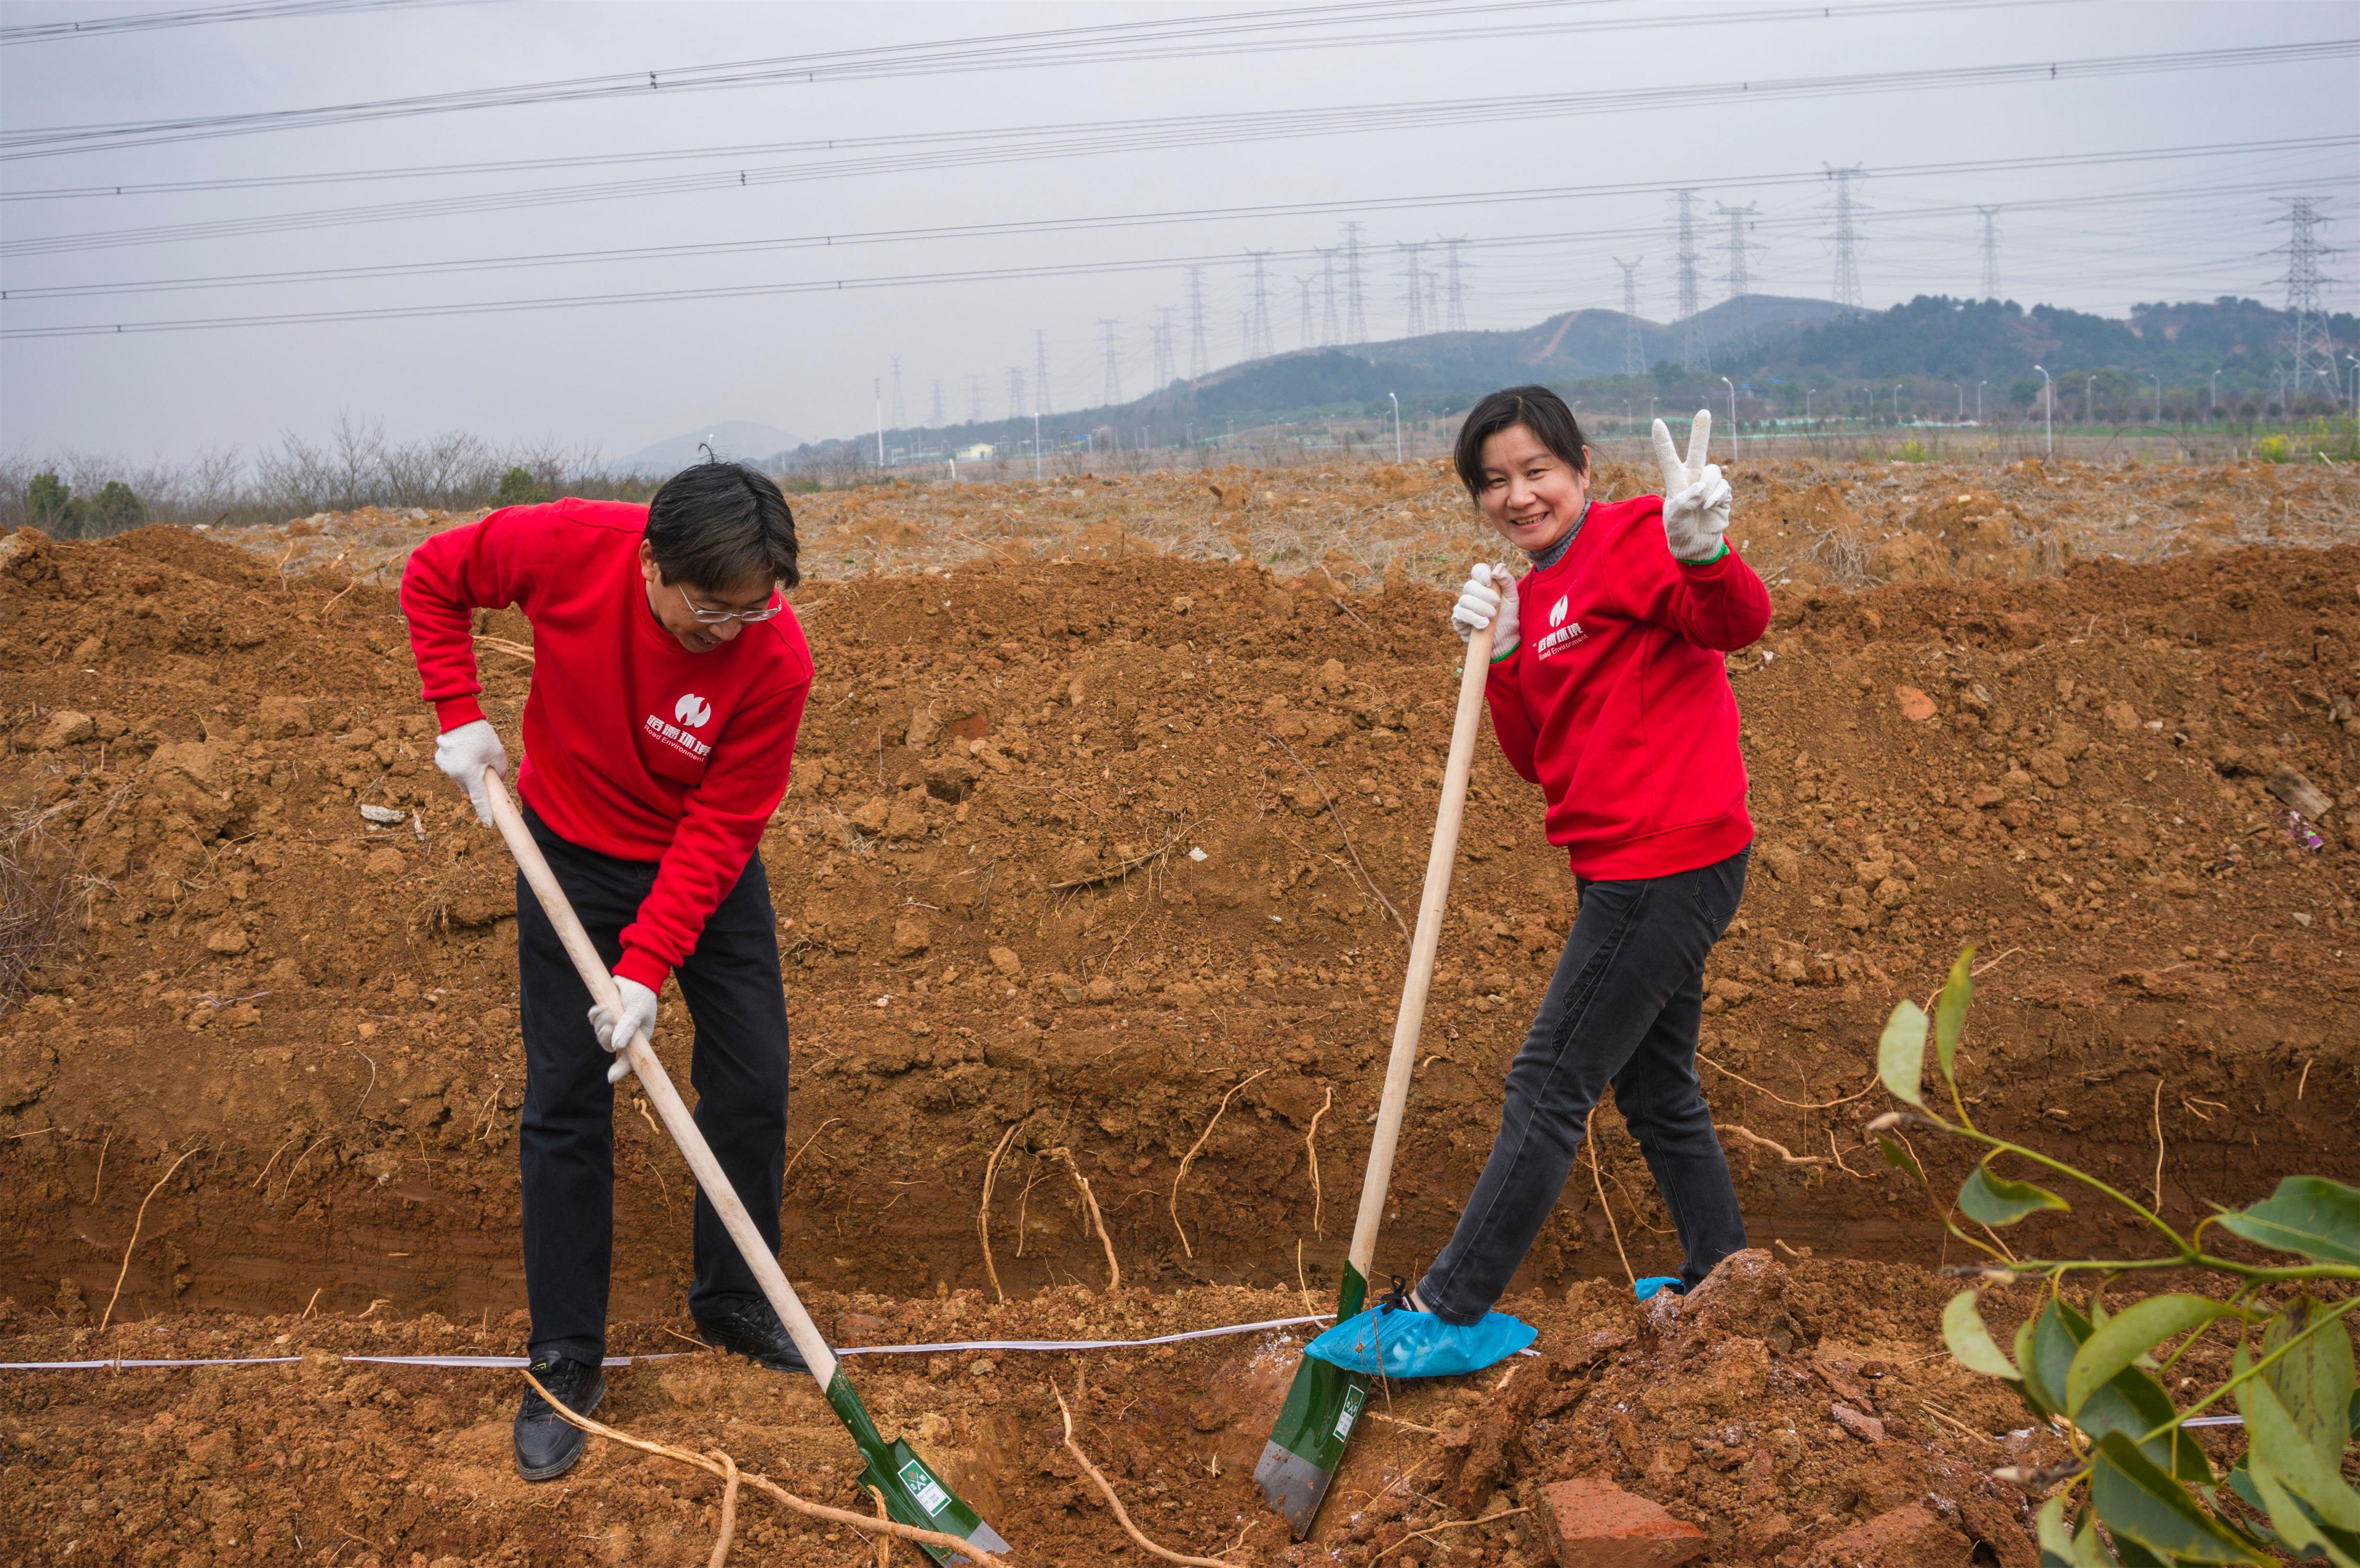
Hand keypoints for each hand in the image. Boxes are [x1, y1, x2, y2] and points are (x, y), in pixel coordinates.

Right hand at [433, 719, 508, 825]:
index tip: (489, 824)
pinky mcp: (440, 760)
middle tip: (485, 770)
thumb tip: (498, 780)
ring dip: (468, 774)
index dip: (485, 812)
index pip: (480, 799)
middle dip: (478, 785)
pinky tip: (465, 752)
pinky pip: (453, 769)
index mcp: (470, 774)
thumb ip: (500, 771)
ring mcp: (445, 767)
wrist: (459, 717)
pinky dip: (460, 766)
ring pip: (461, 779)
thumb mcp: (497, 753)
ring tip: (474, 757)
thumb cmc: (480, 735)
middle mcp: (455, 774)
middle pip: (469, 789)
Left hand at [588, 976, 656, 1084]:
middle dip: (604, 1036)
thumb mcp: (637, 1011)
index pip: (630, 1059)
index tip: (610, 1078)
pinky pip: (594, 1021)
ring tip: (605, 1009)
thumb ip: (627, 1028)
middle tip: (607, 1025)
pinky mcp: (606, 1013)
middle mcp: (626, 1034)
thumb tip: (616, 1047)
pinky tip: (599, 1007)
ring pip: (599, 1033)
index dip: (620, 1069)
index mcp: (639, 1037)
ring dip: (599, 1023)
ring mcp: (615, 1024)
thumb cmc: (642, 994)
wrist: (636, 974)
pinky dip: (594, 1015)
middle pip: (608, 1046)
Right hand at [1449, 563, 1520, 658]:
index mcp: (1484, 584)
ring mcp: (1463, 605)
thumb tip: (1497, 568)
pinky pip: (1460, 613)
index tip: (1489, 582)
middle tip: (1496, 605)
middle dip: (1485, 595)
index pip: (1477, 570)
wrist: (1504, 638)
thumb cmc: (1508, 616)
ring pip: (1465, 600)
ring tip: (1492, 618)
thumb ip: (1507, 581)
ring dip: (1481, 608)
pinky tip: (1483, 625)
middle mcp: (1471, 593)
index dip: (1481, 573)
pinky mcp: (1458, 619)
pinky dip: (1473, 618)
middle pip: (1470, 585)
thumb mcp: (1512, 598)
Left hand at [1650, 411, 1733, 562]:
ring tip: (1701, 506)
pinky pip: (1723, 486)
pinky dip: (1716, 497)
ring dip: (1708, 488)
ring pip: (1713, 472)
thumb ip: (1685, 502)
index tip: (1657, 422)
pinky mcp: (1724, 494)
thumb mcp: (1675, 518)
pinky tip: (1709, 508)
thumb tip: (1701, 488)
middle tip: (1704, 411)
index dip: (1663, 441)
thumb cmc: (1680, 530)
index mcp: (1676, 481)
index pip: (1668, 457)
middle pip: (1698, 450)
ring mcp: (1709, 485)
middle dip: (1701, 431)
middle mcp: (1693, 478)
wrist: (1697, 545)